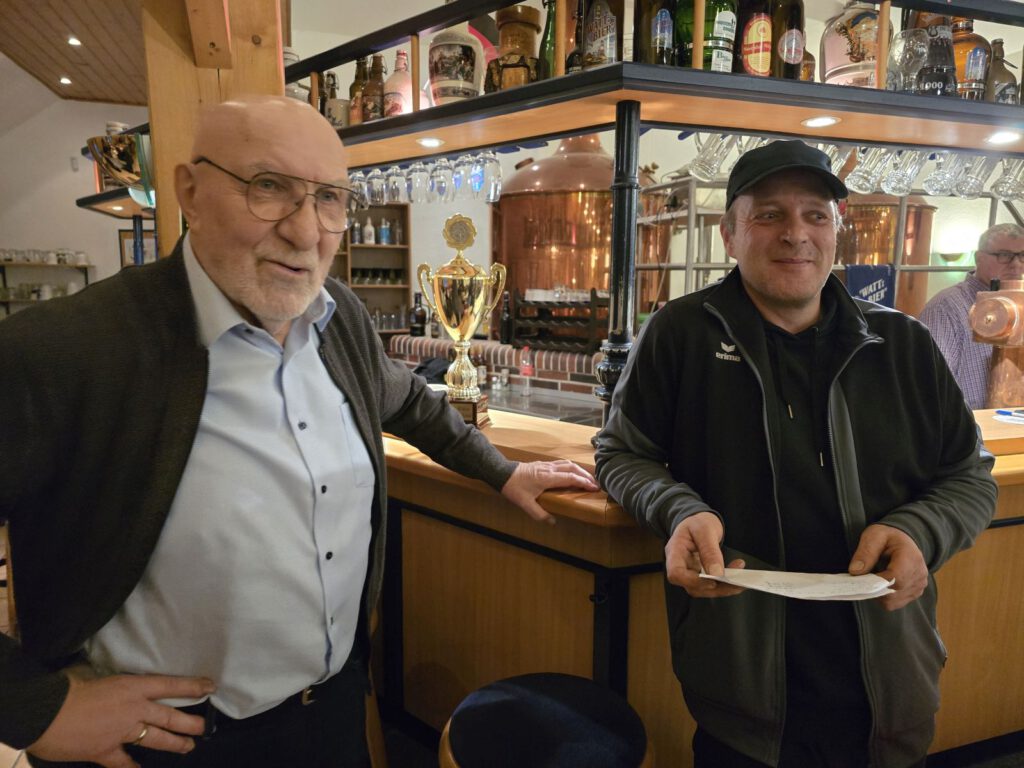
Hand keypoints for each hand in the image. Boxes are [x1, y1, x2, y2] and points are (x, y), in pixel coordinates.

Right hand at [28, 672, 215, 767]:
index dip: (193, 686)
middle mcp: (134, 709)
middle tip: (204, 728)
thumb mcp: (96, 675)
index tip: (210, 687)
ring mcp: (122, 732)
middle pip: (170, 717)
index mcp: (133, 686)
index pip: (170, 685)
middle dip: (190, 723)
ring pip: (157, 738)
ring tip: (188, 747)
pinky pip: (124, 762)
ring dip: (175, 744)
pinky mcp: (105, 752)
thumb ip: (112, 683)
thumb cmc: (68, 688)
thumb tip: (113, 685)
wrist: (46, 712)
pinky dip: (132, 767)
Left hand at [500, 460, 599, 523]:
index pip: (571, 478)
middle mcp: (549, 469)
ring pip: (567, 464)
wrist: (501, 473)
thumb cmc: (513, 488)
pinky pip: (561, 463)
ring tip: (587, 478)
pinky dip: (571, 468)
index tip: (594, 488)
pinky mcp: (543, 464)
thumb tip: (553, 522)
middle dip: (585, 475)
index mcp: (547, 478)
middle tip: (595, 484)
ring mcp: (546, 465)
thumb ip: (539, 514)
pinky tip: (571, 473)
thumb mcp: (524, 504)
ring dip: (579, 470)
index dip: (584, 482)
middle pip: (572, 468)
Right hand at [665, 511, 745, 597]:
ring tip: (741, 580)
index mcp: (674, 552)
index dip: (692, 581)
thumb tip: (716, 573)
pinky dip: (725, 585)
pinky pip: (711, 586)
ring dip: (723, 588)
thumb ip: (709, 550)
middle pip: (692, 587)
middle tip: (737, 581)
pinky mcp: (700, 577)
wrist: (698, 522)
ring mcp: (689, 573)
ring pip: (703, 590)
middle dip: (716, 588)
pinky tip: (738, 578)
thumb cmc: (697, 523)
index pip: (675, 574)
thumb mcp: (704, 529)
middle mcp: (679, 566)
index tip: (713, 580)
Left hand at [849, 524, 927, 610]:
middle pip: (893, 592)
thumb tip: (855, 572)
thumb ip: (865, 552)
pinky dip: (884, 597)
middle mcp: (919, 574)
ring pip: (892, 601)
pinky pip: (895, 603)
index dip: (876, 582)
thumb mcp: (874, 535)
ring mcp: (919, 585)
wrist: (903, 540)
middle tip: (863, 576)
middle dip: (873, 588)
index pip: (896, 578)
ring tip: (875, 576)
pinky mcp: (915, 593)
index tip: (861, 578)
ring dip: (878, 593)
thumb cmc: (888, 536)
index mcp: (911, 557)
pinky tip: (882, 583)